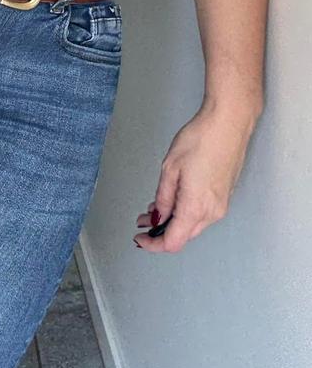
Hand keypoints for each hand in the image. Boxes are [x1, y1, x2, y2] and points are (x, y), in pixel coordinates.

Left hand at [132, 100, 260, 253]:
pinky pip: (203, 213)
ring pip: (193, 224)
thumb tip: (157, 217)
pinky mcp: (225, 195)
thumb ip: (163, 198)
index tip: (139, 237)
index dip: (153, 244)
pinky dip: (186, 212)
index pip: (173, 242)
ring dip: (173, 221)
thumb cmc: (200, 140)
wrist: (229, 123)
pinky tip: (174, 199)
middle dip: (161, 232)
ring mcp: (221, 204)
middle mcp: (212, 212)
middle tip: (142, 220)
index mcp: (196, 207)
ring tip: (154, 207)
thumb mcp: (170, 168)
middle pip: (184, 235)